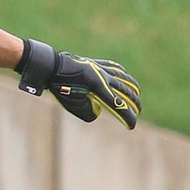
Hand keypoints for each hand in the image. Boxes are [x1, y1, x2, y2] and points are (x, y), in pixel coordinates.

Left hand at [16, 39, 140, 128]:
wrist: (50, 66)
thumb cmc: (60, 87)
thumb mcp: (73, 105)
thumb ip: (88, 112)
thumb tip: (98, 110)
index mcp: (98, 87)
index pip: (117, 105)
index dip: (127, 116)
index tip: (132, 125)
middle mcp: (102, 76)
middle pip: (124, 91)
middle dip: (133, 102)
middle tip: (139, 110)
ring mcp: (99, 68)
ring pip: (121, 77)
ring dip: (131, 85)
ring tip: (138, 91)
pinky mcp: (94, 63)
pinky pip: (111, 66)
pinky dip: (120, 71)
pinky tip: (123, 73)